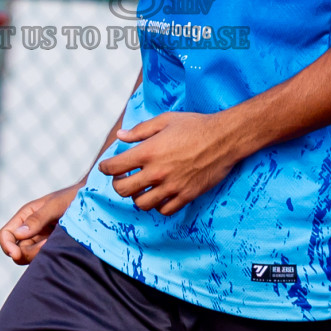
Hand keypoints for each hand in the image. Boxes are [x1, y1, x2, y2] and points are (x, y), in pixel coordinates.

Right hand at [0, 184, 80, 264]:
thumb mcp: (55, 205)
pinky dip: (48, 257)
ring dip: (40, 254)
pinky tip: (60, 247)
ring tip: (56, 243)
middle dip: (28, 253)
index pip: (5, 235)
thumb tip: (18, 234)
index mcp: (25, 216)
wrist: (93, 202)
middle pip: (16, 251)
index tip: (15, 254)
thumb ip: (37, 218)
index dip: (7, 246)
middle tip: (47, 245)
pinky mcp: (51, 248)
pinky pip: (43, 259)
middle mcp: (29, 230)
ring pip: (29, 257)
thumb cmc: (73, 198)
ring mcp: (40, 240)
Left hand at [98, 112, 245, 215]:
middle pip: (123, 190)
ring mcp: (172, 186)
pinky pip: (164, 210)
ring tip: (141, 187)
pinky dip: (158, 205)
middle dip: (118, 184)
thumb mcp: (165, 120)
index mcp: (149, 152)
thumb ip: (140, 130)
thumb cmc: (195, 125)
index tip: (107, 166)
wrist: (225, 138)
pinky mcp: (186, 195)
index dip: (106, 167)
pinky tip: (160, 194)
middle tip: (123, 178)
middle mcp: (157, 172)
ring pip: (141, 204)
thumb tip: (120, 136)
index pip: (114, 167)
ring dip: (137, 196)